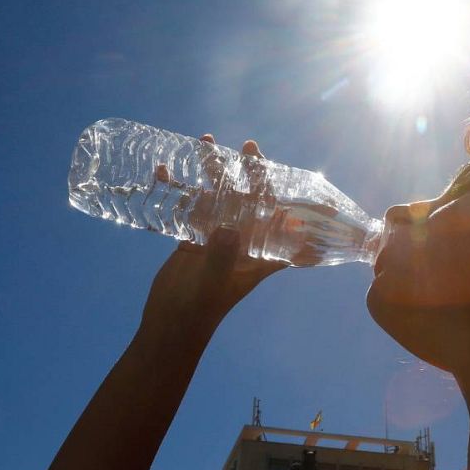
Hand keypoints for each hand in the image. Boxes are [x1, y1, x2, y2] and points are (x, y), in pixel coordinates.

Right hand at [140, 136, 287, 327]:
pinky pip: (189, 208)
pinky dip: (179, 189)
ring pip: (220, 198)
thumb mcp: (211, 283)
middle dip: (252, 173)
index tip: (305, 184)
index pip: (285, 226)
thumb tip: (228, 228)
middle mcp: (242, 243)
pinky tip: (163, 171)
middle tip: (249, 145)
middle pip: (253, 201)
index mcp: (258, 256)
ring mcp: (216, 239)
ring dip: (215, 172)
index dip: (298, 206)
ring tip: (205, 142)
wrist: (167, 326)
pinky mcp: (192, 238)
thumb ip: (220, 256)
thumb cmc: (197, 311)